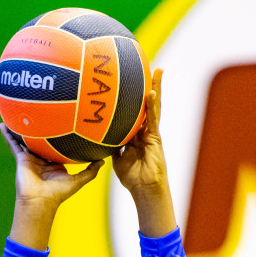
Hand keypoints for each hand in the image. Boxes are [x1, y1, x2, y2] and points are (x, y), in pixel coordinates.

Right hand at [3, 124, 102, 248]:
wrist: (40, 200)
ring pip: (25, 139)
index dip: (58, 135)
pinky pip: (13, 143)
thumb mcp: (78, 181)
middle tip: (42, 112)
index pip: (56, 145)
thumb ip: (90, 171)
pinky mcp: (21, 158)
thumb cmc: (58, 193)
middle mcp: (42, 159)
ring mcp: (30, 158)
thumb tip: (103, 160)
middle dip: (40, 128)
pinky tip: (3, 124)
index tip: (62, 122)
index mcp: (54, 163)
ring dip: (21, 128)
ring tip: (18, 113)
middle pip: (40, 140)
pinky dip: (8, 134)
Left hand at [113, 68, 166, 196]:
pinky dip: (152, 106)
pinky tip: (151, 93)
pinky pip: (152, 119)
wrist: (145, 189)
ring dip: (156, 88)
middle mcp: (145, 130)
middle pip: (147, 104)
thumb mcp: (117, 158)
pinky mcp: (156, 139)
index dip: (135, 97)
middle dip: (150, 86)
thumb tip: (98, 137)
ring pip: (154, 107)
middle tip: (150, 67)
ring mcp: (152, 133)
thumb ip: (111, 146)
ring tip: (157, 71)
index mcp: (137, 134)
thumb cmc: (133, 177)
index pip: (136, 111)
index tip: (133, 81)